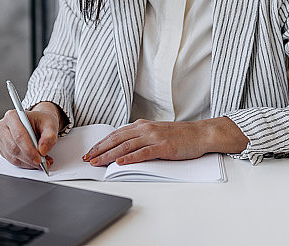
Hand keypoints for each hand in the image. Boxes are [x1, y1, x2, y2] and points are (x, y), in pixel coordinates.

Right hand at [0, 101, 62, 168]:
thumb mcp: (50, 124)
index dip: (29, 150)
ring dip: (28, 163)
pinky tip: (34, 161)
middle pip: (13, 148)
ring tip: (42, 162)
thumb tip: (43, 150)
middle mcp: (3, 127)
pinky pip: (12, 161)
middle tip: (42, 163)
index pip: (19, 136)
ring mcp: (1, 139)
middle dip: (29, 158)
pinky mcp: (2, 149)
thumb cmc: (41, 122)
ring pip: (12, 156)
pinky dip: (25, 164)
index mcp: (12, 116)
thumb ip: (49, 135)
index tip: (39, 159)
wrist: (37, 123)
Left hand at [82, 117, 248, 166]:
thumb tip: (123, 149)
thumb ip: (140, 138)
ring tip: (98, 162)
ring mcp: (154, 137)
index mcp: (142, 125)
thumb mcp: (156, 133)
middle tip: (88, 159)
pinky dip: (130, 158)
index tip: (90, 152)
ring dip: (110, 155)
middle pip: (117, 139)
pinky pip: (143, 153)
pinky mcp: (163, 147)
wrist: (201, 134)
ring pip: (126, 147)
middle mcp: (145, 129)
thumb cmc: (180, 136)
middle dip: (100, 150)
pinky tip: (121, 163)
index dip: (101, 143)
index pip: (116, 134)